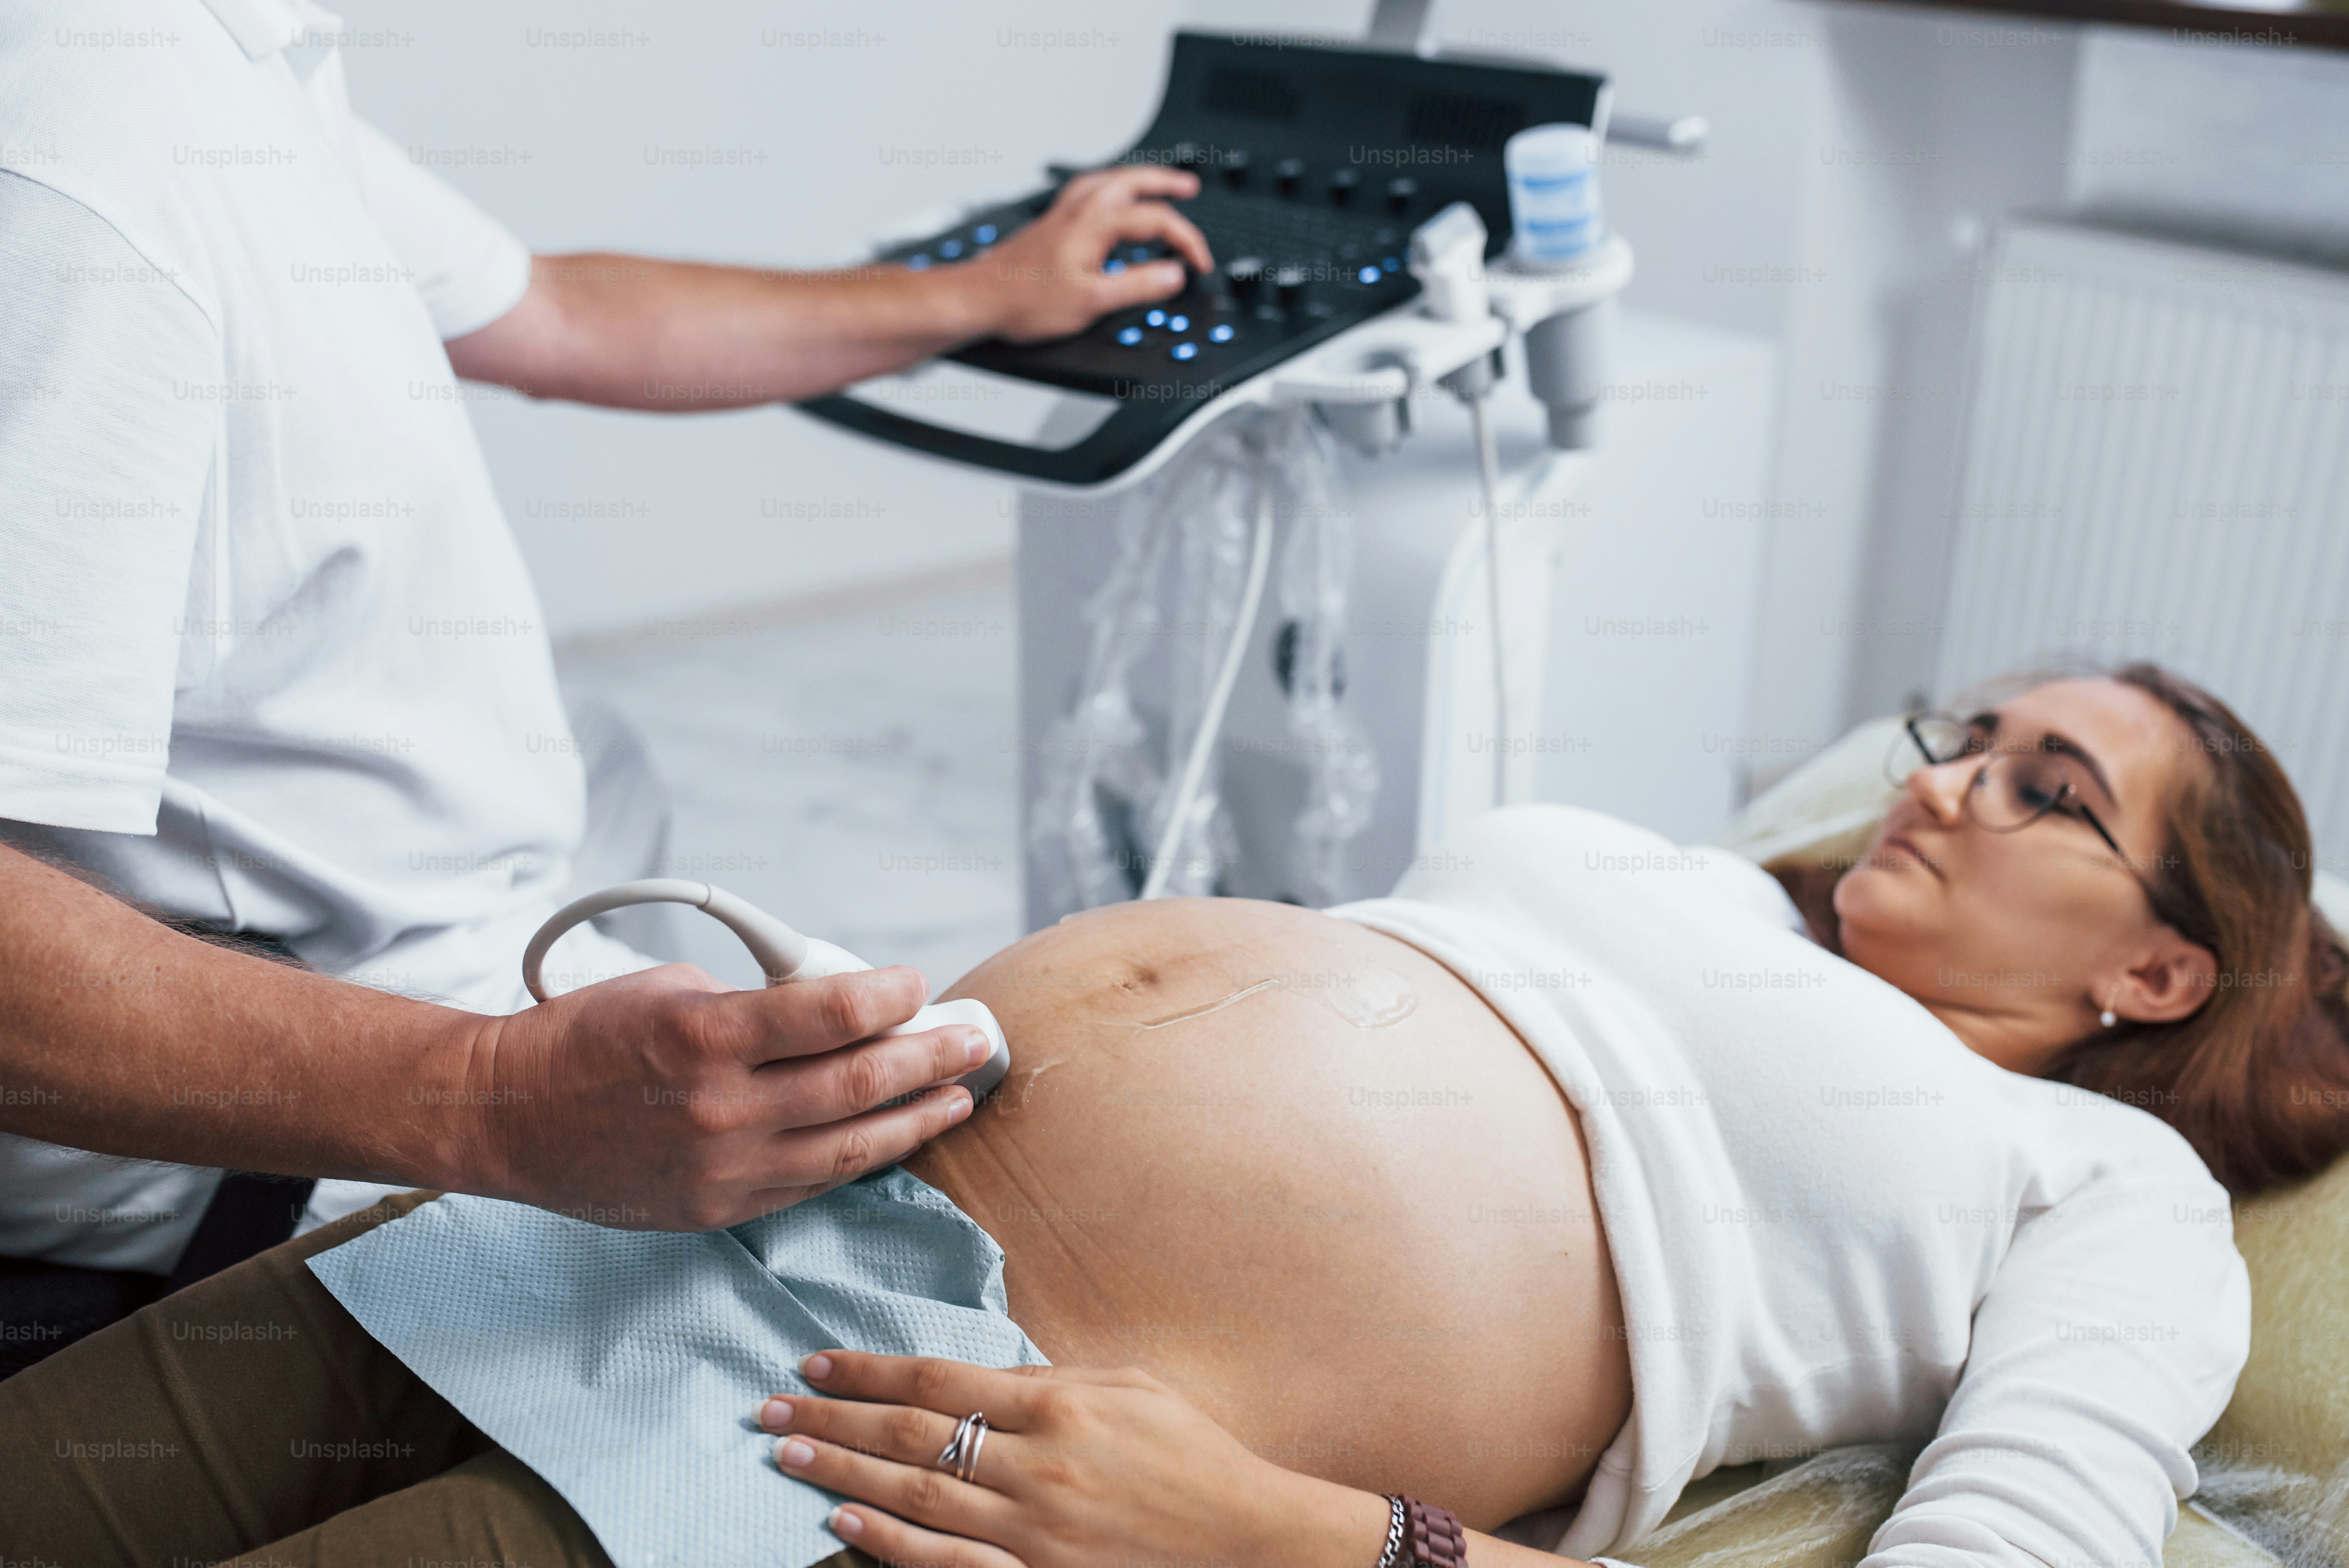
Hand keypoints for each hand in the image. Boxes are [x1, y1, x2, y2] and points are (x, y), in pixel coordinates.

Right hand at [448, 964, 986, 1229]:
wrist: (507, 1117)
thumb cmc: (586, 1038)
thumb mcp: (670, 991)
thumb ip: (755, 1005)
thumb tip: (837, 1011)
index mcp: (706, 1035)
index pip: (832, 1013)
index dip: (892, 996)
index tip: (920, 985)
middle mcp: (721, 1107)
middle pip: (857, 1083)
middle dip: (930, 1058)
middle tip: (975, 1039)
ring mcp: (723, 1168)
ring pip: (850, 1148)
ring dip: (916, 1119)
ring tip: (958, 1096)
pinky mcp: (718, 1209)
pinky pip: (810, 1184)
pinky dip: (860, 1158)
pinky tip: (895, 1138)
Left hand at [758, 1351, 1376, 1567]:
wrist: (1250, 1541)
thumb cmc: (1193, 1458)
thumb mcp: (1130, 1389)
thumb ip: (1051, 1379)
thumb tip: (981, 1373)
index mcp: (1059, 1406)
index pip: (938, 1379)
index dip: (870, 1369)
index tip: (817, 1361)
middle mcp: (1037, 1465)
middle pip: (911, 1435)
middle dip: (835, 1416)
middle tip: (771, 1405)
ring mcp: (1033, 1531)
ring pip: (915, 1496)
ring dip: (841, 1472)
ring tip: (785, 1452)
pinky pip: (947, 1563)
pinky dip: (888, 1544)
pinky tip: (841, 1522)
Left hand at [962, 164, 1213, 343]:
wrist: (980, 298)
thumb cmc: (1024, 300)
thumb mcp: (1092, 301)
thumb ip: (1137, 286)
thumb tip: (1173, 275)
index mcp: (1096, 223)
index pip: (1157, 220)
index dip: (1186, 241)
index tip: (1198, 264)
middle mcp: (1080, 209)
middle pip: (1133, 180)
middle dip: (1166, 181)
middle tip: (1189, 186)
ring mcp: (1063, 212)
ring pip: (1109, 179)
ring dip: (1138, 178)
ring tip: (1157, 184)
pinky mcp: (1051, 222)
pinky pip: (1089, 190)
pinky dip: (1111, 188)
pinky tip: (1110, 201)